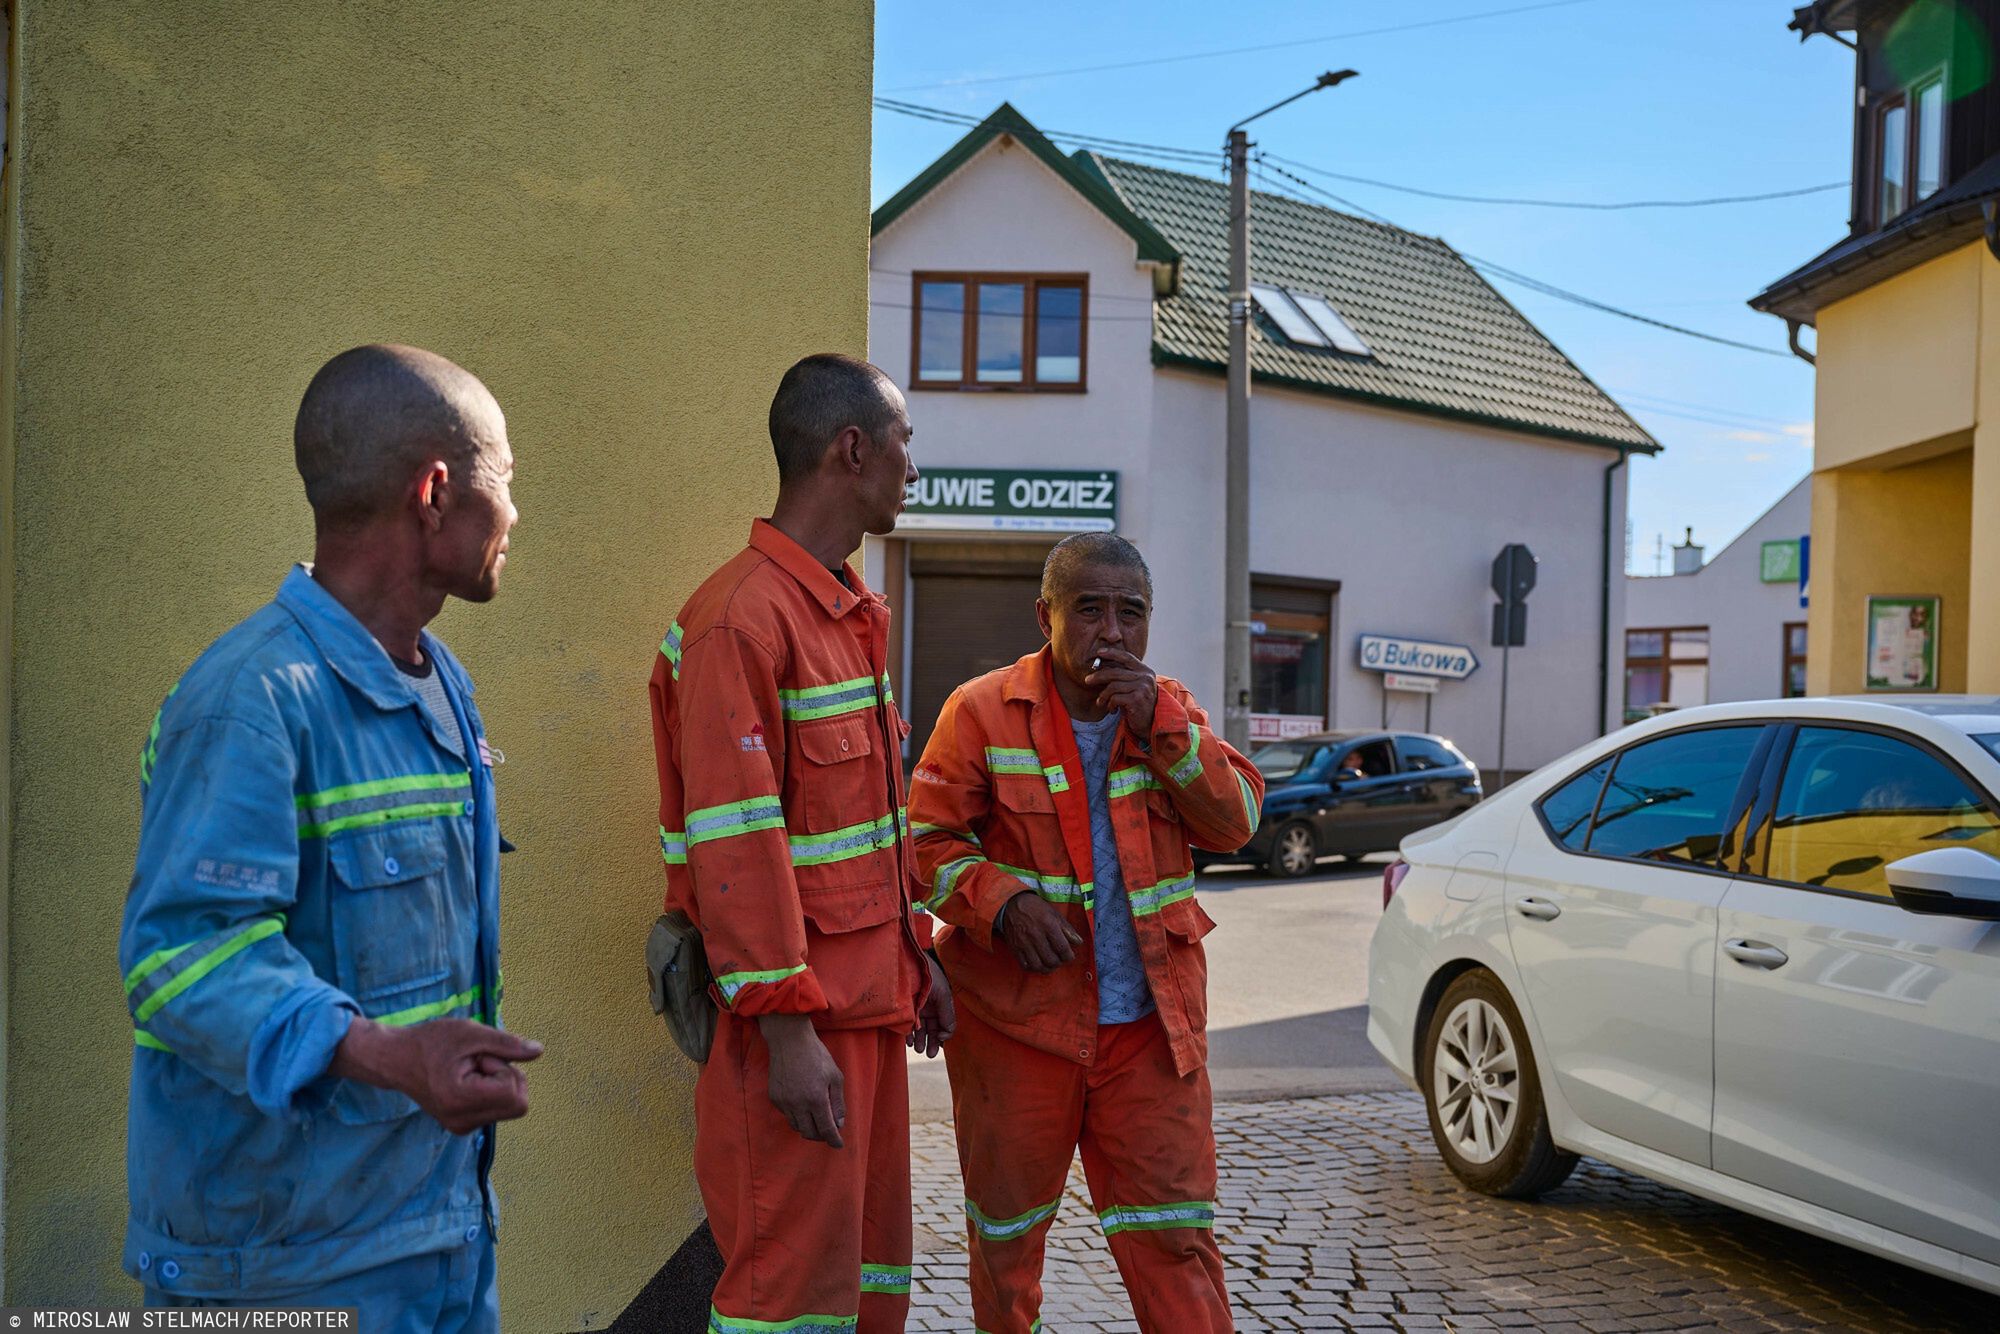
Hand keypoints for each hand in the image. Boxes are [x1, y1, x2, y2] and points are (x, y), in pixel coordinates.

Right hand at [332, 1016, 542, 1135]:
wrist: (396, 1060)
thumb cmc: (431, 1042)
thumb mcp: (471, 1033)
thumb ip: (507, 1044)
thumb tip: (539, 1051)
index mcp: (460, 1101)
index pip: (515, 1094)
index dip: (504, 1069)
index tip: (479, 1057)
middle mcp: (461, 1122)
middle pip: (518, 1104)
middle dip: (506, 1077)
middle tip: (476, 1062)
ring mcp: (461, 1128)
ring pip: (510, 1107)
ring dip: (498, 1083)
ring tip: (469, 1069)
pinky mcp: (462, 1126)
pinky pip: (497, 1109)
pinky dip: (490, 1091)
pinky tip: (466, 1080)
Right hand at [757, 1013, 845, 1147]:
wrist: (789, 1040)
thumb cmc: (816, 1055)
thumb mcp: (835, 1076)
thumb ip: (838, 1102)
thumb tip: (839, 1124)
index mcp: (816, 1099)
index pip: (826, 1129)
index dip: (833, 1140)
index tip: (838, 1145)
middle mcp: (798, 1104)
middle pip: (809, 1133)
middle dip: (820, 1136)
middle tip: (828, 1132)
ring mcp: (784, 1102)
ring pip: (797, 1126)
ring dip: (808, 1127)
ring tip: (816, 1119)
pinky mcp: (774, 1098)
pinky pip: (787, 1115)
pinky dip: (797, 1115)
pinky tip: (802, 1105)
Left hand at [908, 956, 955, 1057]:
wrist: (910, 961)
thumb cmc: (929, 976)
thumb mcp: (943, 996)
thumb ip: (947, 1017)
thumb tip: (944, 1037)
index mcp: (941, 1004)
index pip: (945, 1025)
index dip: (943, 1035)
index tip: (939, 1040)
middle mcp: (930, 1007)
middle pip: (933, 1029)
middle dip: (931, 1042)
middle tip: (928, 1054)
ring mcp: (917, 1008)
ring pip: (920, 1029)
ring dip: (920, 1040)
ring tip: (918, 1049)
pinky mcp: (905, 1009)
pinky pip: (908, 1025)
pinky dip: (910, 1034)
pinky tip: (910, 1041)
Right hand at [999, 891, 1084, 972]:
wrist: (1012, 904)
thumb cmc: (1036, 908)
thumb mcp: (1055, 914)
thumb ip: (1068, 929)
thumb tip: (1078, 942)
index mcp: (1048, 925)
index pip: (1062, 948)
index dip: (1069, 956)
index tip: (1069, 956)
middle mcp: (1036, 935)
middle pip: (1051, 960)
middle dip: (1059, 963)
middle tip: (1060, 959)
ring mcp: (1024, 943)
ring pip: (1038, 965)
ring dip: (1047, 968)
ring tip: (1050, 964)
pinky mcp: (1015, 947)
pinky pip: (1025, 965)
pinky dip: (1033, 968)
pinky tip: (1038, 963)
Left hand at [1086, 647, 1157, 735]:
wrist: (1151, 724)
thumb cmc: (1138, 705)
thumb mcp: (1134, 687)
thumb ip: (1124, 677)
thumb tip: (1101, 667)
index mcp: (1145, 671)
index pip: (1127, 657)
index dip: (1112, 653)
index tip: (1099, 652)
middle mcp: (1145, 677)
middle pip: (1115, 672)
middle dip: (1098, 676)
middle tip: (1087, 680)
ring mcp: (1142, 687)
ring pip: (1113, 686)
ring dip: (1103, 695)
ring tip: (1101, 702)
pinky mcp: (1137, 699)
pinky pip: (1115, 698)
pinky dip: (1110, 704)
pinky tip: (1112, 709)